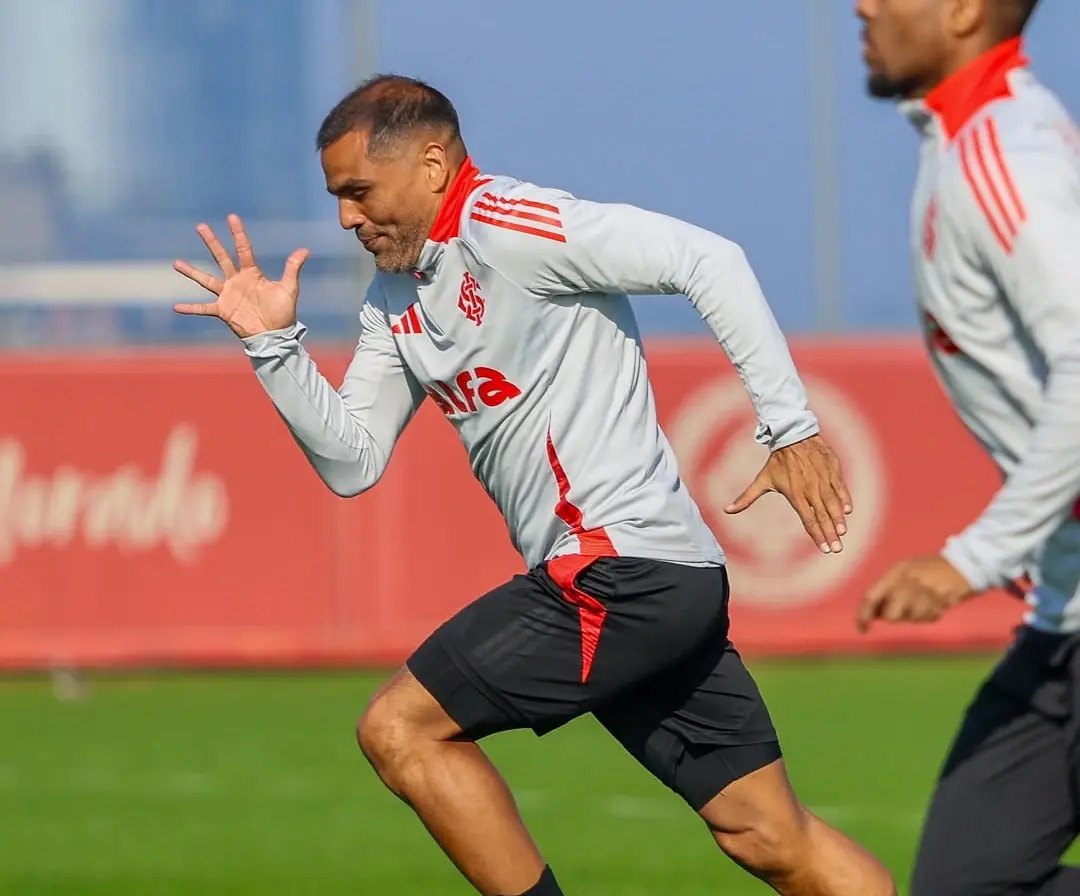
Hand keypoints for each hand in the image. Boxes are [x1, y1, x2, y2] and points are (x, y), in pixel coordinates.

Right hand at [173, 214, 309, 338]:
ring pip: (206, 280)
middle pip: (221, 257)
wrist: (275, 335)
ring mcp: (228, 295)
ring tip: (176, 263)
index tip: (231, 217)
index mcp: (252, 273)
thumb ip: (292, 268)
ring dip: (192, 272)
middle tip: (201, 226)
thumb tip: (304, 250)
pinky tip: (176, 307)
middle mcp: (237, 281)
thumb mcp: (288, 288)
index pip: (243, 249)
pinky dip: (191, 308)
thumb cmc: (283, 312)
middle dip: (212, 242)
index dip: (238, 233)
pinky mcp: (223, 311)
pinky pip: (203, 308)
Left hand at [724, 434, 851, 553]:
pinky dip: (845, 499)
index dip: (817, 536)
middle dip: (830, 534)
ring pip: (833, 503)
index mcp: (795, 494)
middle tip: (837, 549)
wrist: (793, 435)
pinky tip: (848, 511)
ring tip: (842, 533)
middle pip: (822, 516)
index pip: (808, 520)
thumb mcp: (762, 480)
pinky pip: (841, 488)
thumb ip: (746, 498)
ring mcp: (823, 480)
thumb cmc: (777, 461)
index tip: (824, 549)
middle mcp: (811, 489)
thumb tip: (726, 510)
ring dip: (839, 519)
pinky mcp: (832, 471)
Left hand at [856, 554, 974, 632]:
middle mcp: (908, 580)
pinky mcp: (942, 599)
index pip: (871, 596)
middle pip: (891, 615)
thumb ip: (888, 589)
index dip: (863, 615)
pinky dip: (930, 614)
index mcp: (896, 571)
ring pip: (911, 618)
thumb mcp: (905, 572)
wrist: (964, 564)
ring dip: (917, 615)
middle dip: (895, 617)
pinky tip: (936, 602)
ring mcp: (926, 590)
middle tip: (905, 609)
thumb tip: (872, 614)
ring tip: (925, 601)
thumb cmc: (929, 570)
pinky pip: (929, 617)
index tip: (861, 628)